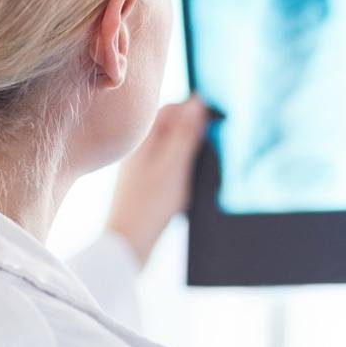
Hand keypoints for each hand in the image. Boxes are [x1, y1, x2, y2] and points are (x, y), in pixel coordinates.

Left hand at [106, 96, 208, 267]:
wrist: (128, 245)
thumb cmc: (150, 205)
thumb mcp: (174, 166)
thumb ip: (186, 133)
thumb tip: (198, 101)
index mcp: (145, 139)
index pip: (173, 108)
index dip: (195, 109)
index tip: (217, 117)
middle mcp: (141, 148)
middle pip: (173, 126)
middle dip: (194, 129)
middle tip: (214, 141)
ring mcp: (142, 167)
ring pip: (173, 147)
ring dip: (190, 151)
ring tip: (204, 163)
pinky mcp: (147, 184)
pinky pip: (170, 166)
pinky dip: (184, 169)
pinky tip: (191, 183)